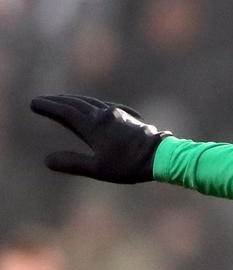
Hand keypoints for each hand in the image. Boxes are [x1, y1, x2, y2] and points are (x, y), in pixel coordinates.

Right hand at [30, 94, 170, 182]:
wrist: (162, 156)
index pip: (65, 112)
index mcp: (93, 126)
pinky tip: (100, 107)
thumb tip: (47, 160)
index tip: (34, 103)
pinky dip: (94, 104)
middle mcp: (103, 115)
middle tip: (44, 100)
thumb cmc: (130, 165)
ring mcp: (117, 114)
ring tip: (65, 100)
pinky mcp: (128, 117)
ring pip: (92, 102)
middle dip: (58, 101)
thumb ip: (73, 163)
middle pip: (76, 103)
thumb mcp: (98, 169)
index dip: (48, 107)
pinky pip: (106, 105)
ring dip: (76, 100)